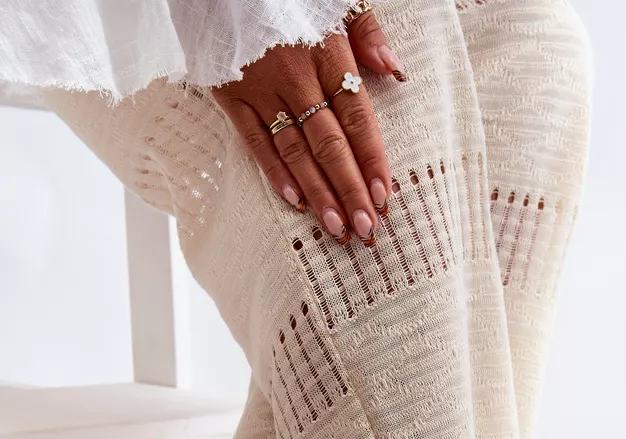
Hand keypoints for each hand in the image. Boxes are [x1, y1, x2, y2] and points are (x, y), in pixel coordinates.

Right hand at [211, 8, 406, 243]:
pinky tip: (295, 202)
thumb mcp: (337, 0)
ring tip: (336, 227)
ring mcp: (262, 89)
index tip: (383, 196)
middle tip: (365, 228)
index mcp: (327, 52)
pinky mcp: (231, 95)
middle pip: (330, 144)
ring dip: (319, 193)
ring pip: (296, 151)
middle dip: (350, 190)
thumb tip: (394, 71)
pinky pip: (255, 142)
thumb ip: (367, 34)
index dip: (372, 159)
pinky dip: (275, 173)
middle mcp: (296, 76)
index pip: (357, 117)